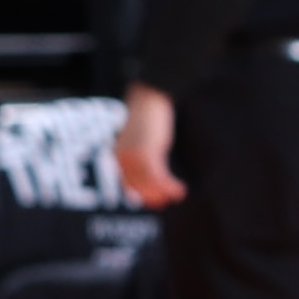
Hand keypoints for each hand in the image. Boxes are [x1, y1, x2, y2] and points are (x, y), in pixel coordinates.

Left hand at [116, 86, 181, 208]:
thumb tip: (153, 168)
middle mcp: (121, 159)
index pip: (128, 183)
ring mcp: (132, 158)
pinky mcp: (146, 154)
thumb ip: (142, 152)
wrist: (150, 97)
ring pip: (149, 184)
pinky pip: (158, 177)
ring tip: (178, 194)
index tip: (157, 200)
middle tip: (168, 201)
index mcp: (118, 155)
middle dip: (153, 196)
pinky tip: (180, 188)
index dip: (142, 194)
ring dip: (164, 191)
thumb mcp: (142, 137)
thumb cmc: (148, 115)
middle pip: (138, 186)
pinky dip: (169, 186)